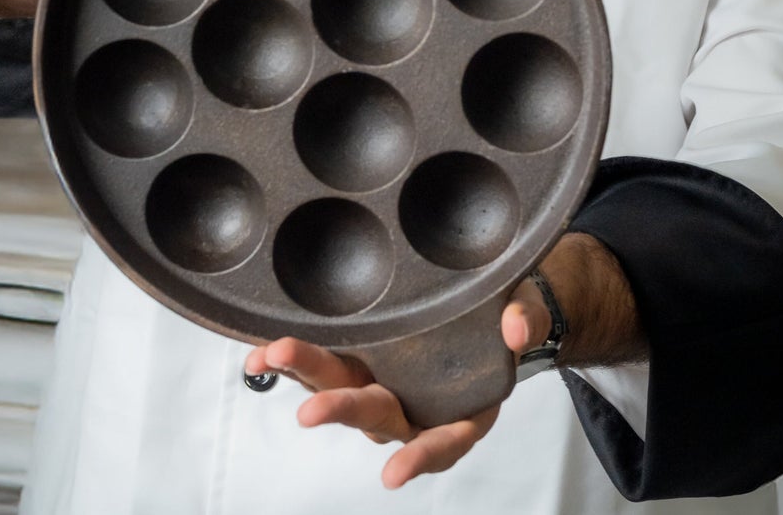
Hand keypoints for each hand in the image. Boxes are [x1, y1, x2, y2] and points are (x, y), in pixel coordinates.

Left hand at [239, 234, 643, 488]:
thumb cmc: (502, 318)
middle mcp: (410, 403)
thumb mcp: (523, 313)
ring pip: (341, 389)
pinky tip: (259, 359)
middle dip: (342, 411)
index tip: (395, 475)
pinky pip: (323, 366)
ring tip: (270, 360)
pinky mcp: (356, 358)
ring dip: (305, 379)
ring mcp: (379, 383)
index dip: (420, 457)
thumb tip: (517, 327)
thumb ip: (523, 319)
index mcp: (457, 406)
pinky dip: (292, 365)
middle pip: (375, 413)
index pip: (441, 441)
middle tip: (308, 414)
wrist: (484, 306)